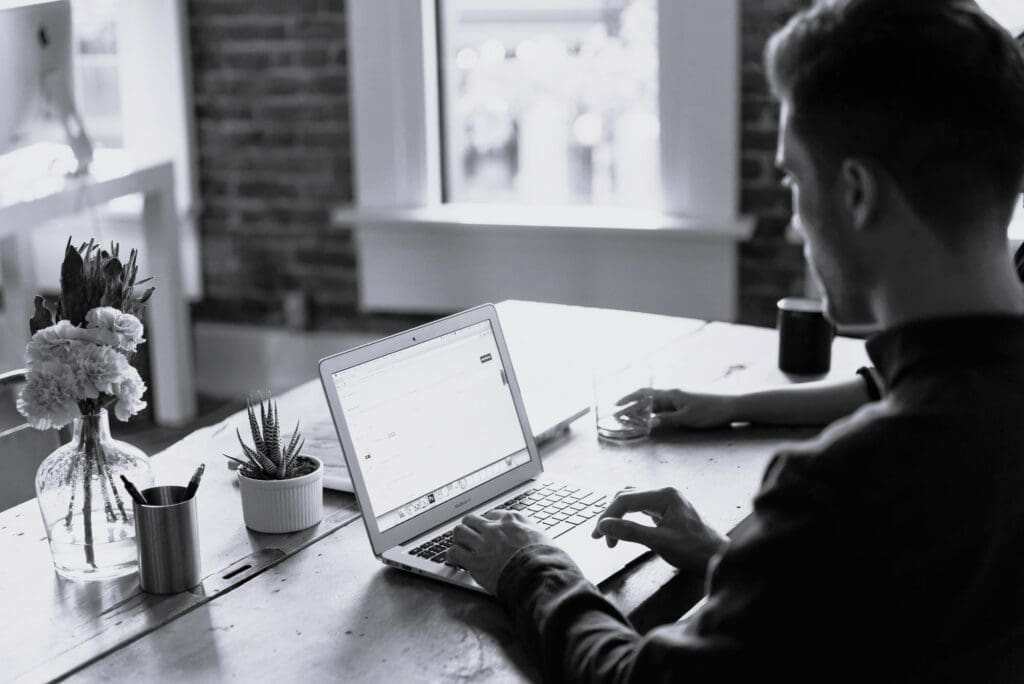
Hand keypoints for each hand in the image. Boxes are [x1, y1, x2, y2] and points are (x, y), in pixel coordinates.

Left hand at [447, 510, 551, 593]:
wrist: (539, 574)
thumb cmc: (545, 558)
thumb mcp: (542, 536)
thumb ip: (530, 531)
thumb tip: (530, 535)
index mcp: (512, 519)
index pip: (492, 515)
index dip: (488, 524)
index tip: (487, 530)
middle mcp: (495, 527)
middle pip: (471, 520)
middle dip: (469, 528)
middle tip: (470, 537)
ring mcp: (483, 543)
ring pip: (459, 532)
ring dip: (459, 540)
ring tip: (460, 546)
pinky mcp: (475, 561)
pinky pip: (454, 552)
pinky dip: (452, 556)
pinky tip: (453, 560)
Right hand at [592, 487, 725, 573]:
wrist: (720, 559)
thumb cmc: (696, 551)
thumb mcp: (660, 542)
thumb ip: (630, 532)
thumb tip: (604, 525)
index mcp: (665, 495)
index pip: (625, 500)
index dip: (608, 517)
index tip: (599, 536)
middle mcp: (665, 493)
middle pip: (627, 497)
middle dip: (611, 516)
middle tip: (601, 537)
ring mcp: (668, 501)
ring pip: (633, 502)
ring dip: (619, 516)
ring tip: (610, 535)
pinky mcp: (668, 511)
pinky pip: (642, 509)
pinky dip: (630, 518)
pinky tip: (626, 529)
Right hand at [617, 388, 735, 430]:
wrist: (730, 408)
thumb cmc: (709, 412)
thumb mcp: (687, 418)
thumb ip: (667, 420)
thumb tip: (649, 423)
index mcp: (671, 395)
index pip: (644, 394)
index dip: (629, 399)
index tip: (616, 405)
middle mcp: (672, 395)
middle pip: (646, 398)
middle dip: (631, 404)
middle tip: (618, 413)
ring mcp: (677, 400)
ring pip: (654, 404)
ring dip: (641, 409)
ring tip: (629, 418)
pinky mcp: (683, 406)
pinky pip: (662, 408)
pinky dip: (652, 413)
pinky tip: (649, 419)